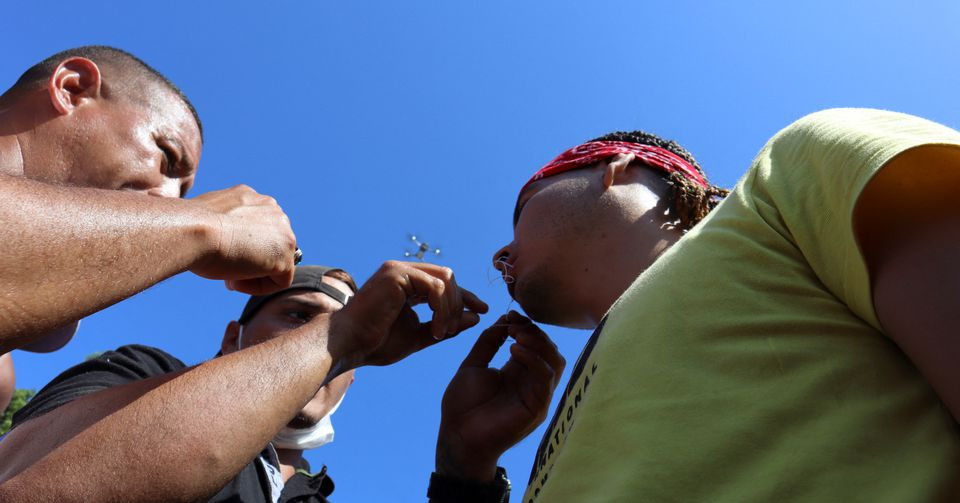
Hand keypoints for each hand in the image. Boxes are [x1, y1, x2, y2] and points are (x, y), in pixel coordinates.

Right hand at [188, 185, 296, 294]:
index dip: (239, 247)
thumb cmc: (190, 227)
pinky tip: (236, 282)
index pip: (258, 228)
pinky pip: (281, 281)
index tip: (220, 256)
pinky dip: (259, 287)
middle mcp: (272, 209)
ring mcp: (284, 232)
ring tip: (228, 276)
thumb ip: (226, 225)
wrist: (192, 231)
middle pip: (269, 244)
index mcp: (253, 198)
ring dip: (253, 274)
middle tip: (225, 271)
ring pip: (276, 262)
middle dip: (249, 260)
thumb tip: (228, 239)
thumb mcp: (210, 219)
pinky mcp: (285, 257)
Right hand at [329, 261, 487, 369]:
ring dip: (451, 309)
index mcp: (407, 284)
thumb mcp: (418, 336)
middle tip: (461, 326)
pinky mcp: (396, 273)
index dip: (465, 296)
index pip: (444, 283)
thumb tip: (475, 318)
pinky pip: (435, 287)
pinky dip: (442, 310)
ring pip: (445, 280)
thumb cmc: (375, 344)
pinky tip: (436, 330)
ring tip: (443, 333)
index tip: (482, 311)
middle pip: (448, 277)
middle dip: (461, 301)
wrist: (348, 345)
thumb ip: (445, 327)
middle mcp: (402, 272)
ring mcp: (398, 270)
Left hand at [435, 311, 564, 481]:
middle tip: (514, 324)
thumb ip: (488, 342)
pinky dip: (534, 360)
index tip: (510, 314)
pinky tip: (514, 350)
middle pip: (550, 350)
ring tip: (516, 336)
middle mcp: (531, 382)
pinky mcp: (537, 407)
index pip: (536, 343)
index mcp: (518, 372)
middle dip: (534, 332)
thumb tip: (503, 319)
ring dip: (538, 344)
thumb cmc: (462, 406)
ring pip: (555, 362)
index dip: (527, 326)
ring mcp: (537, 395)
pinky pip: (546, 378)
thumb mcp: (473, 365)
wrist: (457, 436)